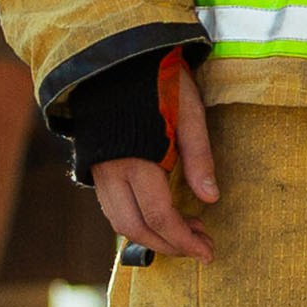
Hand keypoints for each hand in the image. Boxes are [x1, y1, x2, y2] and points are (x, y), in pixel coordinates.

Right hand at [91, 56, 218, 258]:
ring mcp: (99, 168)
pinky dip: (137, 219)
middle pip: (135, 228)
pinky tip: (162, 215)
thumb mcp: (189, 111)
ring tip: (187, 232)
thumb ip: (199, 156)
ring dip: (152, 235)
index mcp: (137, 159)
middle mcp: (111, 170)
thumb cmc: (159, 78)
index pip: (159, 216)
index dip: (183, 241)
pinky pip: (112, 205)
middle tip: (200, 248)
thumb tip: (210, 199)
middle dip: (168, 245)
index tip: (207, 253)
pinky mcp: (96, 164)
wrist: (115, 54)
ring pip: (120, 220)